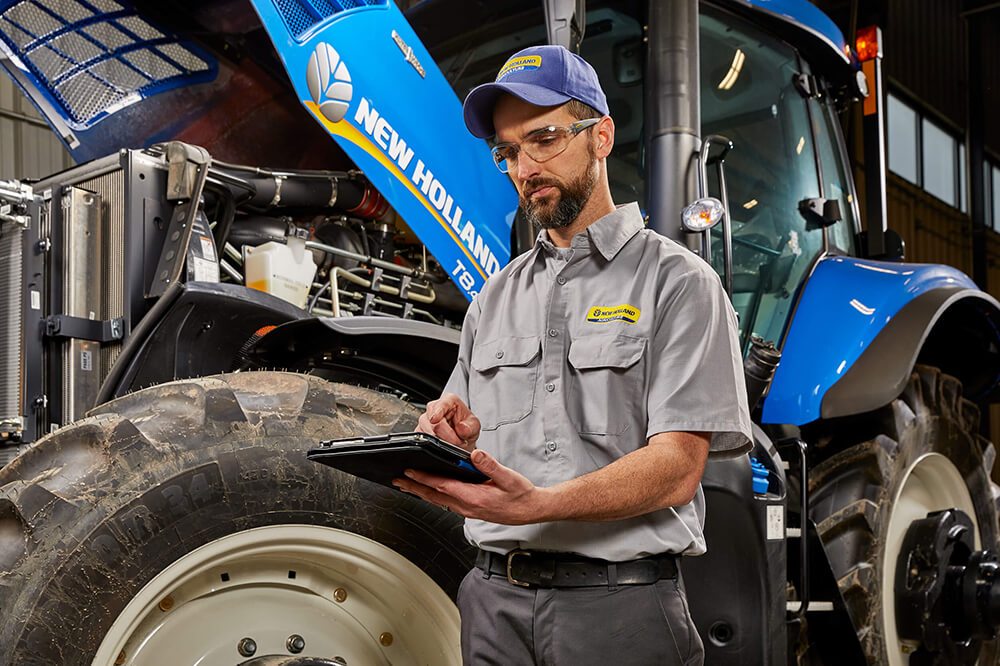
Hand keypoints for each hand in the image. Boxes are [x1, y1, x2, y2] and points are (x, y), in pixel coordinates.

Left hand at [393, 449, 547, 525]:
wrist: (530, 510)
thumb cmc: (521, 495)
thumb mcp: (509, 477)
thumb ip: (491, 466)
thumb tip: (475, 455)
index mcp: (475, 497)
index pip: (443, 486)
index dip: (424, 479)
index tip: (409, 472)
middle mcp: (467, 507)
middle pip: (434, 496)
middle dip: (414, 487)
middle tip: (397, 481)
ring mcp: (467, 511)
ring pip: (437, 501)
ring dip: (420, 493)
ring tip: (405, 485)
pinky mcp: (469, 510)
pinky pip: (445, 503)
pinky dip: (432, 496)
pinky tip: (427, 492)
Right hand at [417, 393, 480, 451]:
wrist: (463, 440)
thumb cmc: (467, 428)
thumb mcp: (474, 427)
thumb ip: (470, 428)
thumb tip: (461, 428)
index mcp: (449, 401)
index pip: (441, 404)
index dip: (437, 412)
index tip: (435, 419)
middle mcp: (435, 408)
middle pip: (433, 422)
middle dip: (446, 435)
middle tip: (458, 441)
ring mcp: (426, 420)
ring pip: (425, 432)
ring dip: (440, 441)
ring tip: (453, 443)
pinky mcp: (420, 431)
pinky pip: (421, 439)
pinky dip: (432, 446)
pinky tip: (442, 446)